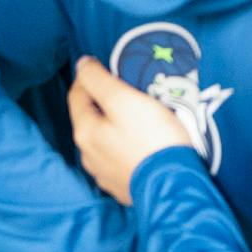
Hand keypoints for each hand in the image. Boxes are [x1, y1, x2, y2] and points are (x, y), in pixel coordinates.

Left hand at [68, 56, 192, 208]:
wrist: (174, 184)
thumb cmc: (151, 137)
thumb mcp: (124, 100)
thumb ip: (99, 80)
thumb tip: (81, 64)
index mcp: (85, 132)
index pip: (77, 94)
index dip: (89, 75)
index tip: (107, 64)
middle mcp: (88, 155)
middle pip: (90, 118)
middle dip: (104, 102)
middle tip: (127, 90)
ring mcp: (105, 174)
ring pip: (104, 140)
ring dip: (114, 126)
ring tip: (137, 117)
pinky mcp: (123, 186)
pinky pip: (119, 158)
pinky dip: (125, 145)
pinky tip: (141, 143)